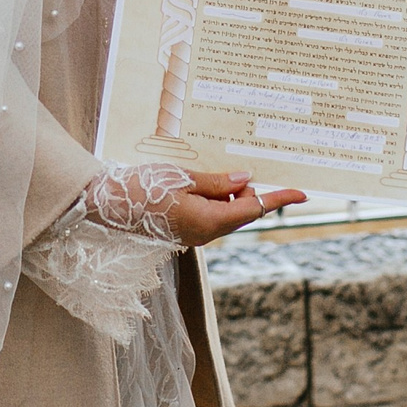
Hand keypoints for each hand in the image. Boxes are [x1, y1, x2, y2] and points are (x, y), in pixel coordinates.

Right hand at [83, 164, 303, 245]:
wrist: (104, 205)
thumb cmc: (141, 188)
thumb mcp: (182, 177)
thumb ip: (217, 182)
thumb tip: (245, 180)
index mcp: (209, 221)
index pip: (253, 208)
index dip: (278, 198)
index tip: (302, 192)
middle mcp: (205, 234)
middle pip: (241, 211)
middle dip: (242, 190)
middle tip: (222, 170)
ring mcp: (194, 236)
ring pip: (225, 213)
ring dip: (223, 194)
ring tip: (197, 178)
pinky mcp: (183, 232)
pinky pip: (209, 216)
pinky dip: (211, 200)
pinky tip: (192, 186)